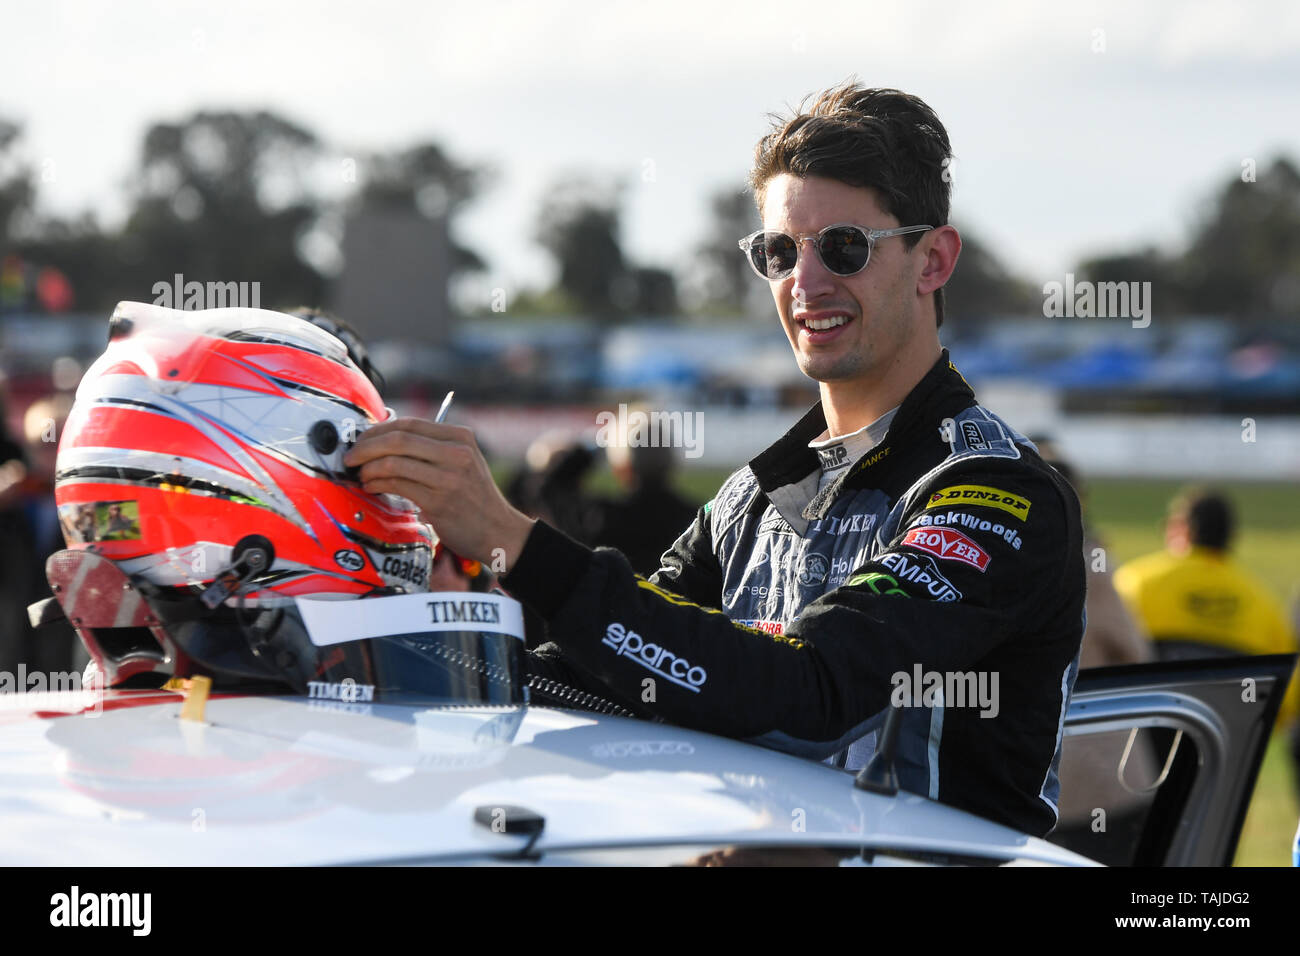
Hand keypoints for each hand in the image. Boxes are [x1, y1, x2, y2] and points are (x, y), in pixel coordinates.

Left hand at [343, 418, 534, 571]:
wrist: (499, 531)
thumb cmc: (474, 498)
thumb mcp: (463, 462)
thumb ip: (432, 448)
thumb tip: (383, 440)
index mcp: (461, 437)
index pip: (410, 424)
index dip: (378, 430)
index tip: (361, 440)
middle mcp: (457, 453)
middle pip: (398, 439)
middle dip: (366, 446)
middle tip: (350, 456)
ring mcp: (449, 477)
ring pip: (394, 462)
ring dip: (369, 468)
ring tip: (361, 475)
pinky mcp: (439, 500)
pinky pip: (397, 485)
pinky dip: (377, 483)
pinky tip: (372, 486)